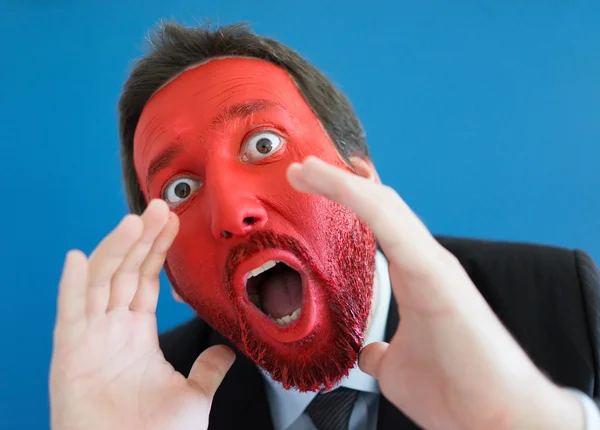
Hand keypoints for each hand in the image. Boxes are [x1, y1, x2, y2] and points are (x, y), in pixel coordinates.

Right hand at [50, 199, 234, 429]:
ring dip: (116, 249)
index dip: (158, 250)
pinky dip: (72, 286)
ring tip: (135, 220)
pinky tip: (77, 258)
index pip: (148, 280)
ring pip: (102, 282)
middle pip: (126, 271)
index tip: (173, 222)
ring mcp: (90, 338)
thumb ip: (207, 369)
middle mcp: (112, 329)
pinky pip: (70, 314)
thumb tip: (227, 352)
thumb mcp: (191, 394)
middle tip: (160, 206)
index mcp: (138, 334)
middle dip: (142, 238)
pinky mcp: (70, 354)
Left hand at [287, 157, 583, 429]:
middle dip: (339, 183)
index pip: (380, 225)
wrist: (491, 419)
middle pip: (379, 207)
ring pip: (383, 207)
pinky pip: (391, 225)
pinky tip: (336, 183)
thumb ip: (379, 351)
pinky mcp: (434, 273)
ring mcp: (431, 263)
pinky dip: (360, 200)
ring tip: (306, 169)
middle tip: (303, 168)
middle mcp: (424, 262)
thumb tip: (367, 351)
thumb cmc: (452, 390)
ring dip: (342, 184)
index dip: (350, 199)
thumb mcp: (395, 367)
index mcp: (416, 277)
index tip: (318, 183)